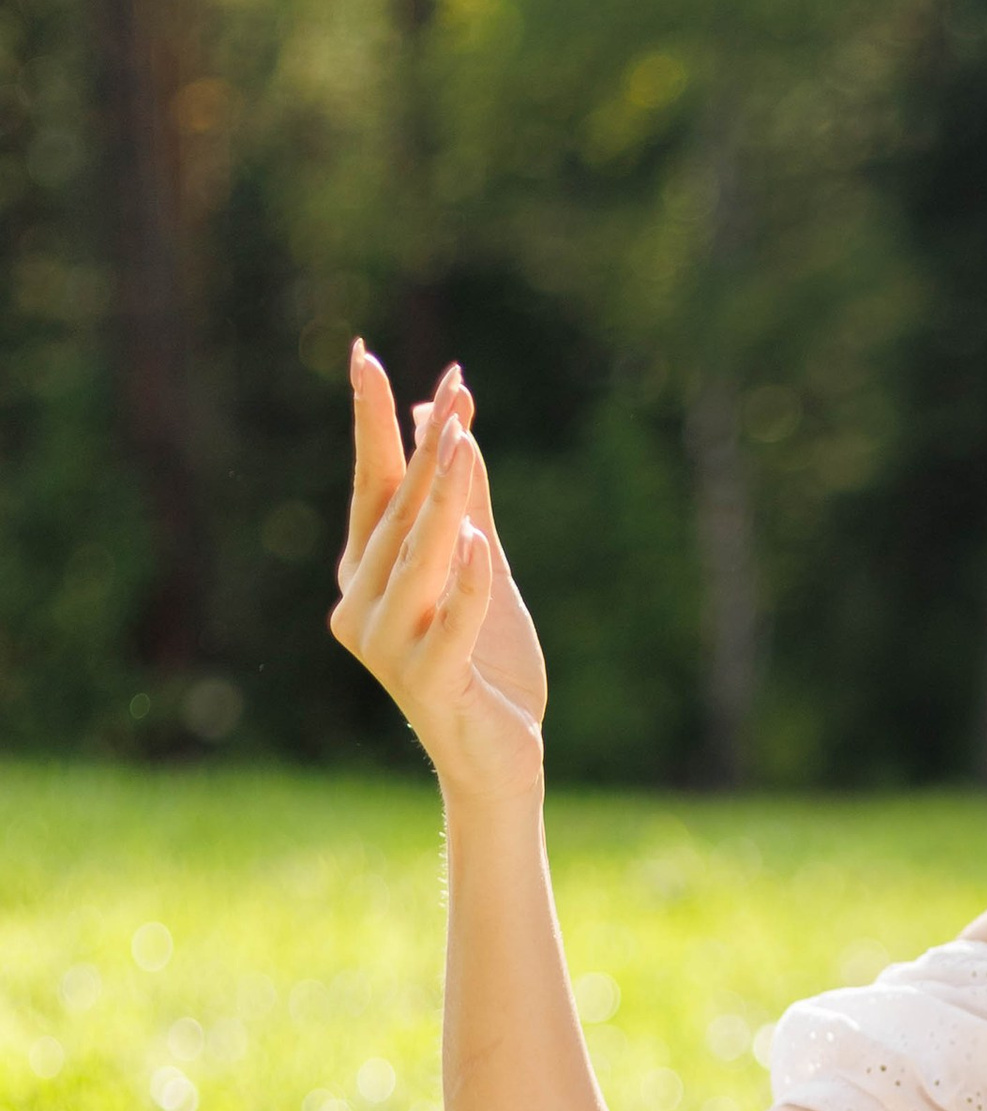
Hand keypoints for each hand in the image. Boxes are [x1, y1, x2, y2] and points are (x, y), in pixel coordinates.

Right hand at [331, 352, 549, 801]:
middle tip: (454, 388)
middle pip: (396, 512)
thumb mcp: (482, 565)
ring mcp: (387, 647)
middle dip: (426, 449)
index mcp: (367, 573)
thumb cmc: (487, 660)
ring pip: (418, 560)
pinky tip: (479, 543)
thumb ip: (462, 499)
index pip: (371, 483)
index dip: (373, 421)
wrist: (501, 754)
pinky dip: (464, 585)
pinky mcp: (429, 683)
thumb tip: (439, 418)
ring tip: (462, 442)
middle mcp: (361, 605)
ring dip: (442, 500)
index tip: (367, 355)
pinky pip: (448, 624)